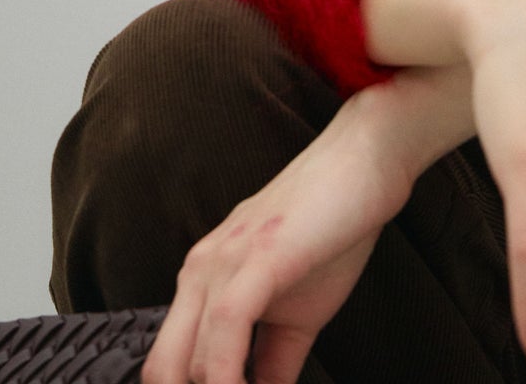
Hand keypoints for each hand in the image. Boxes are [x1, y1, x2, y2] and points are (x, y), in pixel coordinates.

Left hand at [140, 97, 412, 383]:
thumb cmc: (332, 229)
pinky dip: (228, 380)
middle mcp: (199, 272)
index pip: (169, 366)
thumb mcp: (299, 312)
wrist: (364, 164)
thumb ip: (274, 363)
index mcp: (202, 283)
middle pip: (161, 370)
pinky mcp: (256, 256)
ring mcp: (222, 261)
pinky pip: (224, 331)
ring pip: (184, 362)